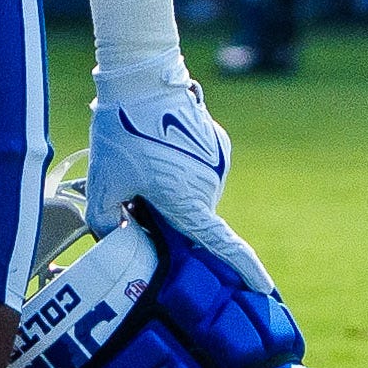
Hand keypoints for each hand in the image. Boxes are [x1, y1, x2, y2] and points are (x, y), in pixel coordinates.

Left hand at [68, 52, 264, 287]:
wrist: (141, 79)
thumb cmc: (121, 133)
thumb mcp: (102, 183)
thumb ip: (106, 223)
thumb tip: (118, 237)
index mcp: (187, 202)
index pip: (222, 245)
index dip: (245, 269)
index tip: (265, 289)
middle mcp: (210, 186)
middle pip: (192, 217)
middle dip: (167, 215)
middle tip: (135, 192)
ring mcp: (218, 163)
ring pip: (195, 192)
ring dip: (175, 187)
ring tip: (144, 159)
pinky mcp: (218, 144)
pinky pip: (200, 169)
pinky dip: (183, 167)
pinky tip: (160, 145)